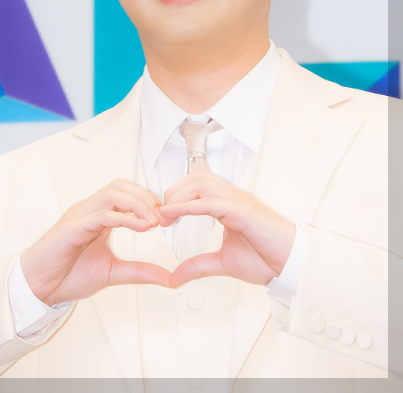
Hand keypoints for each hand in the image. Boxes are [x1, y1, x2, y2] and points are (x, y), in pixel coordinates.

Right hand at [21, 179, 169, 304]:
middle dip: (146, 197)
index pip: (126, 192)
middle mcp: (90, 210)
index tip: (166, 217)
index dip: (148, 200)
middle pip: (121, 186)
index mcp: (99, 215)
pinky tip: (141, 227)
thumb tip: (168, 278)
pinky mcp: (72, 227)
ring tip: (153, 221)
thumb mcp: (114, 272)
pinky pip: (101, 214)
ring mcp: (80, 215)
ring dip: (137, 203)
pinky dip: (124, 217)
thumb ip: (140, 271)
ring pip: (112, 193)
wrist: (40, 289)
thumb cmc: (69, 275)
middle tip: (163, 217)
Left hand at [159, 170, 295, 287]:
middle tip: (162, 215)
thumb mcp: (223, 262)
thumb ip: (198, 265)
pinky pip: (209, 202)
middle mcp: (232, 197)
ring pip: (200, 182)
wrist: (292, 265)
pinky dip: (187, 206)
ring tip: (166, 215)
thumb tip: (175, 277)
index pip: (197, 185)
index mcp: (228, 204)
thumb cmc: (267, 259)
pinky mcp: (242, 211)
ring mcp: (238, 201)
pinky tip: (173, 214)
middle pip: (196, 177)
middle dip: (173, 191)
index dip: (176, 196)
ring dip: (178, 195)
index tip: (163, 217)